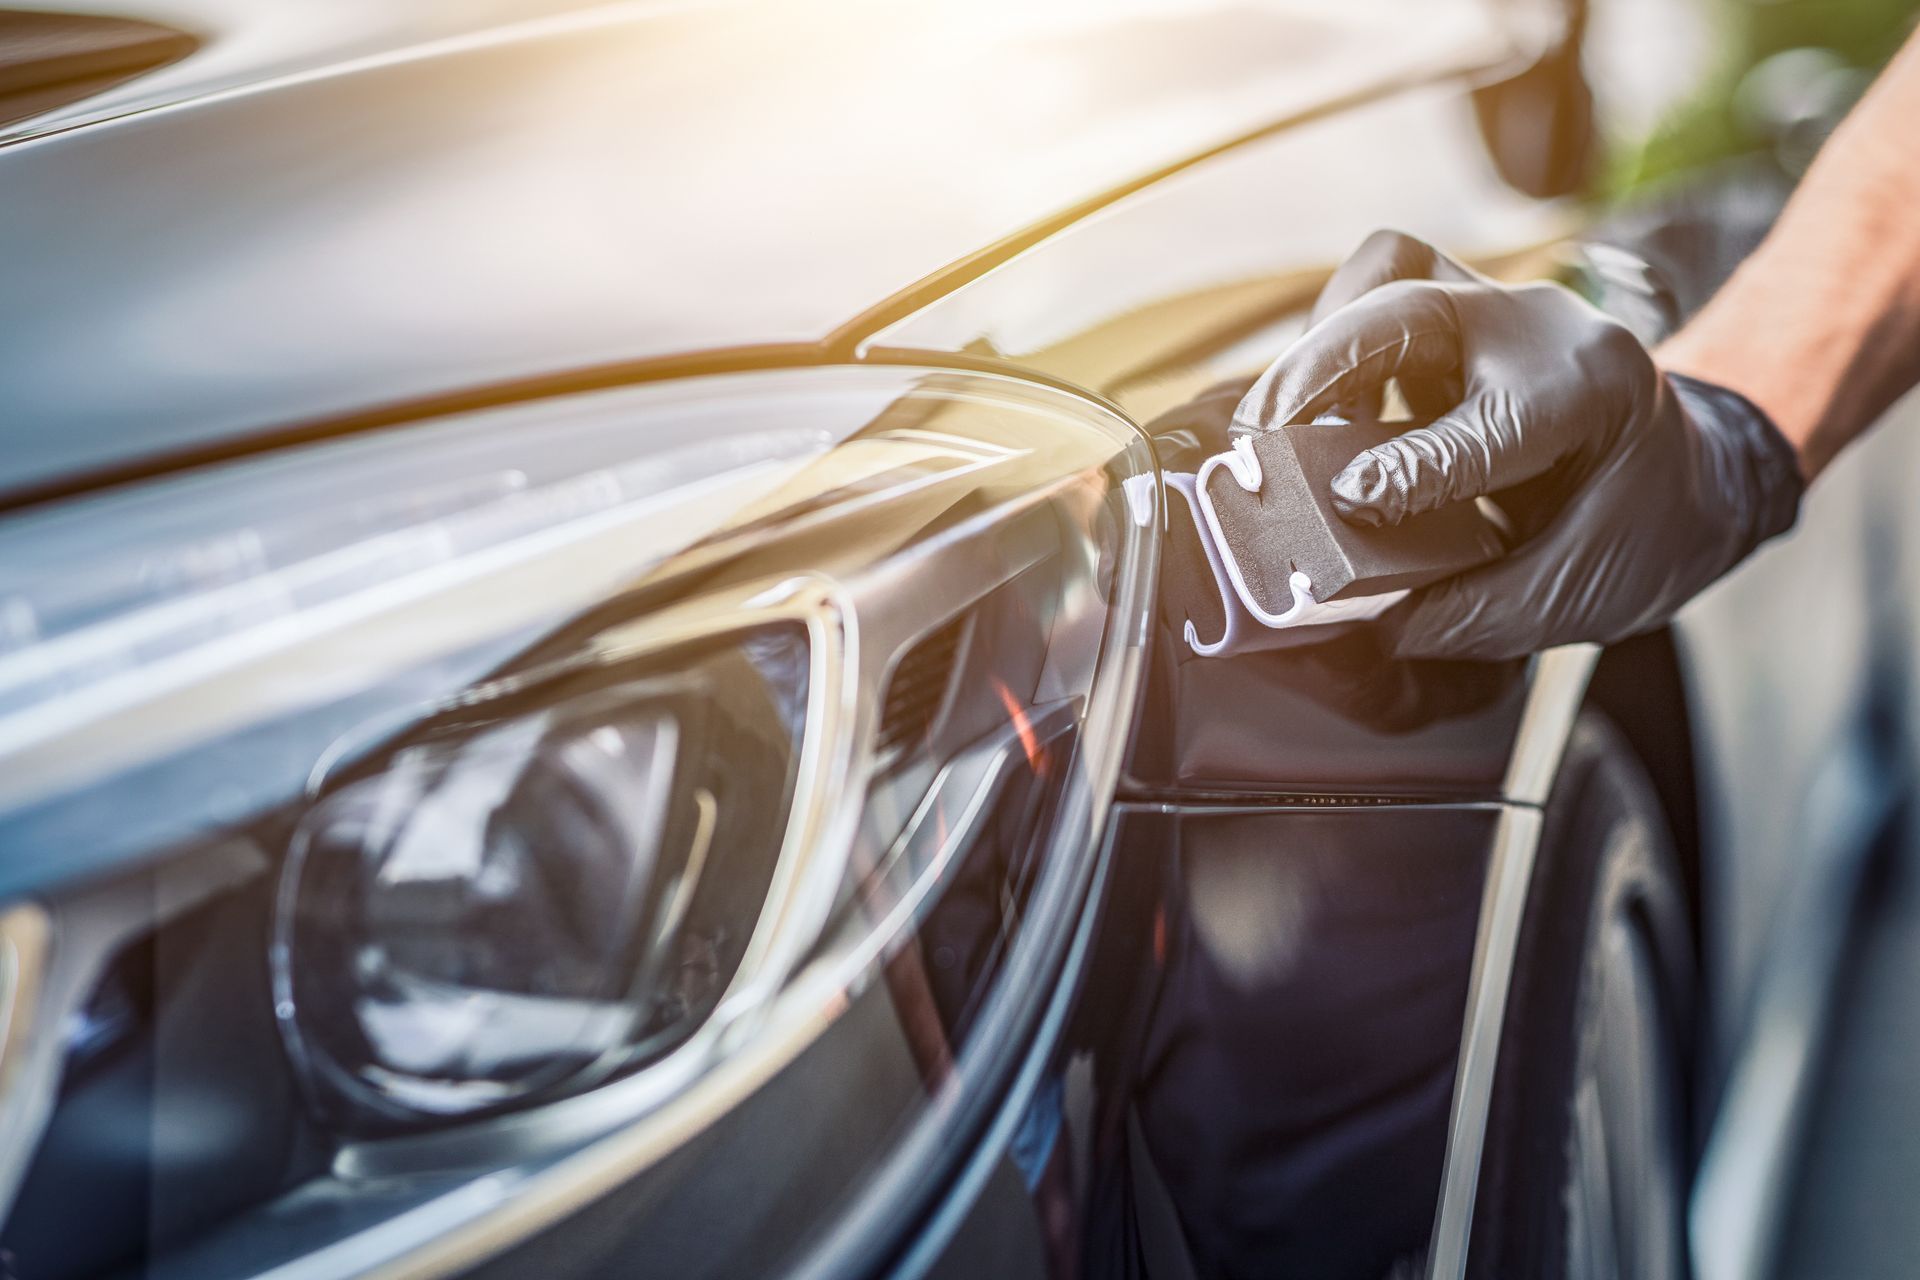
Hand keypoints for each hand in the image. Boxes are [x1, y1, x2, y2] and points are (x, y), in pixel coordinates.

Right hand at [1231, 230, 1805, 660]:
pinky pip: (1382, 283)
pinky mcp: (1462, 310)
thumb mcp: (1584, 595)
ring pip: (1391, 271)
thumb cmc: (1650, 528)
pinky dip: (1331, 337)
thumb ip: (1478, 614)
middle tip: (1264, 437)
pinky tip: (1316, 407)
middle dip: (1325, 367)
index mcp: (1594, 395)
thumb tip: (1375, 625)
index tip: (1346, 501)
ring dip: (1321, 340)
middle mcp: (1543, 330)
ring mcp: (1499, 309)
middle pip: (1413, 307)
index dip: (1408, 469)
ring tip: (1281, 420)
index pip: (1483, 428)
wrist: (1700, 471)